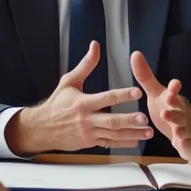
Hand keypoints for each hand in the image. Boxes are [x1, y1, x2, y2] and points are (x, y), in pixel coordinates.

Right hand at [5, 41, 151, 154]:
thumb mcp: (69, 81)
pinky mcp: (90, 143)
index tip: (138, 92)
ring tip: (148, 132)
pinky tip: (136, 142)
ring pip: (113, 135)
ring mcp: (89, 133)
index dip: (122, 95)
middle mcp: (86, 119)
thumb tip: (95, 45)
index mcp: (83, 103)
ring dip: (132, 134)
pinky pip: (109, 144)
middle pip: (111, 120)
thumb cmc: (56, 103)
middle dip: (129, 120)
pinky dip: (123, 144)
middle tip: (145, 117)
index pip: (106, 98)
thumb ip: (86, 65)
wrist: (42, 128)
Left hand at [130, 51, 190, 160]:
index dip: (173, 88)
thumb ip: (146, 77)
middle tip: (169, 99)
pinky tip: (180, 142)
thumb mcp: (157, 94)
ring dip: (176, 122)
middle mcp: (180, 111)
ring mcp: (185, 126)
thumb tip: (135, 53)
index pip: (173, 92)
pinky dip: (184, 141)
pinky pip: (186, 141)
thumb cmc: (170, 109)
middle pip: (178, 107)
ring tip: (169, 120)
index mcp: (172, 100)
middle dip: (174, 103)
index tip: (174, 83)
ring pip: (182, 124)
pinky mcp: (187, 141)